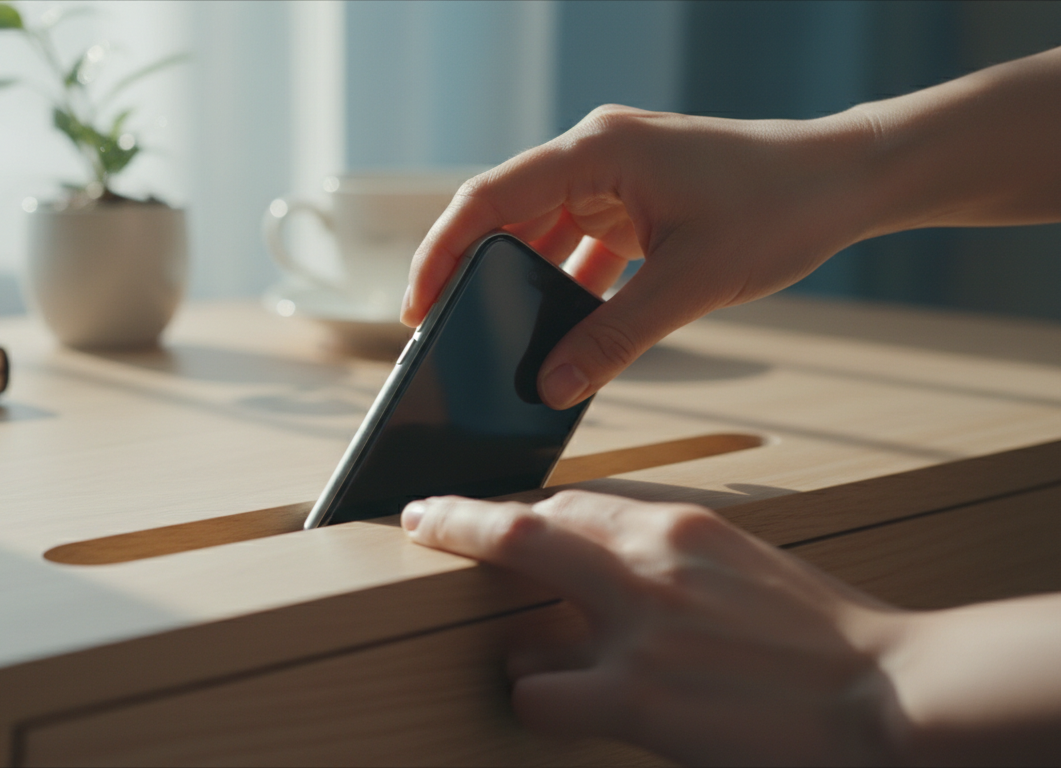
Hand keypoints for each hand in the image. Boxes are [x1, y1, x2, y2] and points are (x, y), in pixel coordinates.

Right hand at [400, 106, 877, 409]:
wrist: (847, 180)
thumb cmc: (779, 210)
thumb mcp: (690, 285)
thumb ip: (614, 339)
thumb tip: (551, 387)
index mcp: (597, 151)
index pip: (489, 197)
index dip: (442, 252)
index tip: (418, 308)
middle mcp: (596, 154)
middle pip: (507, 213)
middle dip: (473, 272)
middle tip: (446, 333)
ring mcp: (616, 176)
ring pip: (541, 230)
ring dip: (522, 280)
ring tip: (497, 336)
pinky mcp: (636, 200)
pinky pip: (580, 242)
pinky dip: (566, 282)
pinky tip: (559, 327)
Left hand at [400, 490, 905, 765]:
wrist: (889, 693)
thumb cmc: (823, 635)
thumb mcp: (743, 562)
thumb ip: (672, 555)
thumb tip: (614, 560)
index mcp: (680, 525)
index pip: (574, 501)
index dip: (523, 513)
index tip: (491, 514)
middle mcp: (648, 564)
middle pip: (520, 526)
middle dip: (459, 521)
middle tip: (422, 519)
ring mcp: (636, 632)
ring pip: (516, 617)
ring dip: (510, 646)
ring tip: (521, 664)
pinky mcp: (635, 698)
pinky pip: (539, 696)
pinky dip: (532, 700)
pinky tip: (552, 706)